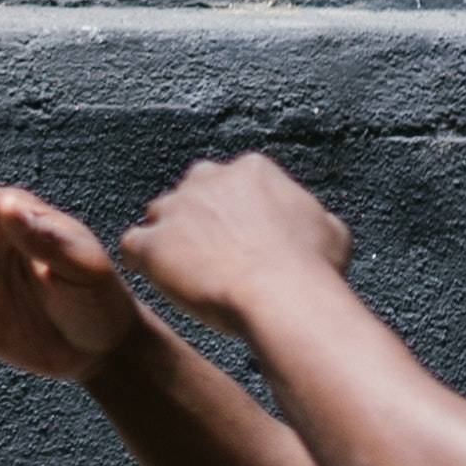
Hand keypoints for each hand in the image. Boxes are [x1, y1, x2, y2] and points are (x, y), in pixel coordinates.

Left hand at [127, 156, 351, 324]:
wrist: (282, 295)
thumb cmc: (311, 268)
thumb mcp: (333, 230)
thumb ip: (312, 216)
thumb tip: (317, 222)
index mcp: (252, 170)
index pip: (231, 181)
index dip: (233, 211)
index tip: (241, 235)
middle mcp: (209, 180)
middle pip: (192, 192)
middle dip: (198, 218)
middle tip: (214, 253)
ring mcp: (176, 209)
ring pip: (160, 216)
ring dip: (170, 239)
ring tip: (186, 271)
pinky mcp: (153, 243)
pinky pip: (133, 245)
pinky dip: (142, 261)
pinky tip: (157, 278)